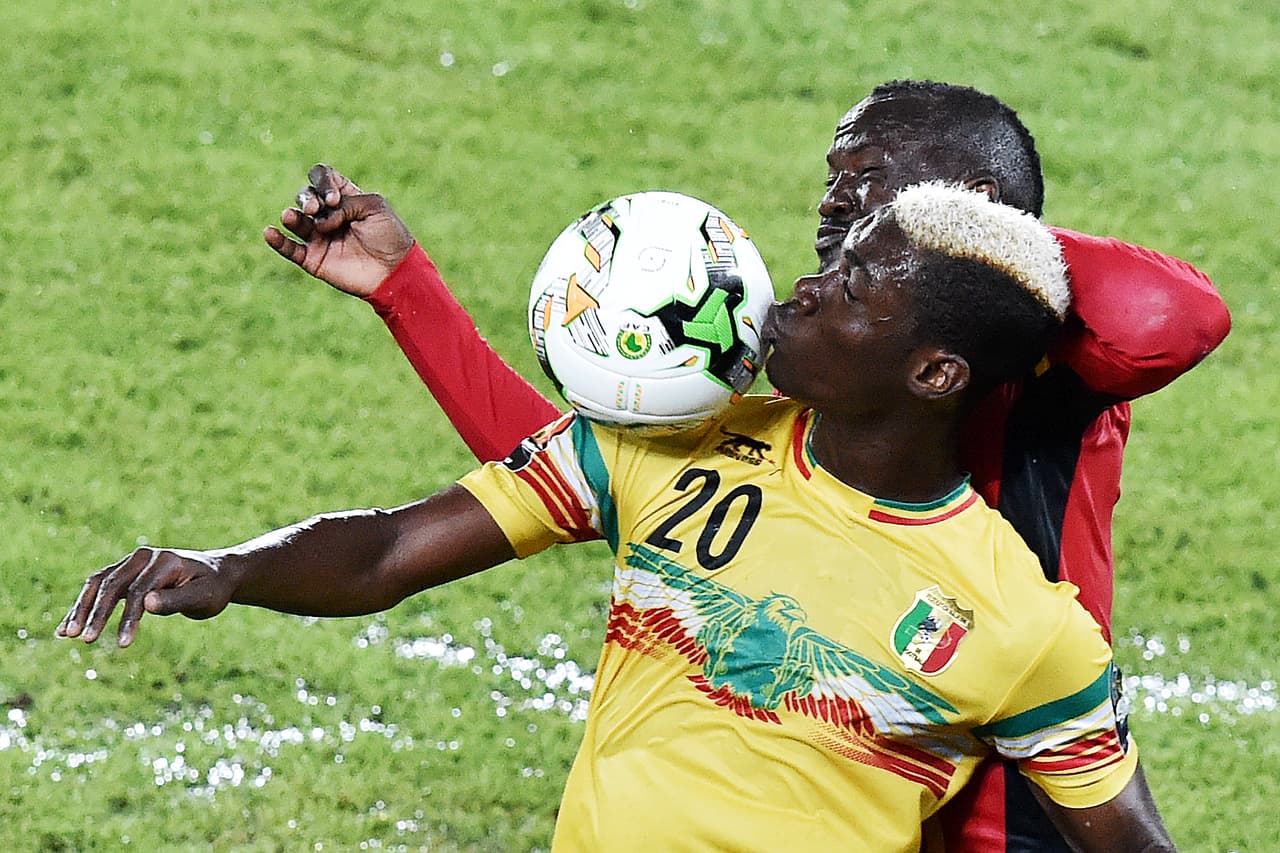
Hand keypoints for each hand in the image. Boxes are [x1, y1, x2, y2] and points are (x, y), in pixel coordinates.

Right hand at [57, 547, 237, 646]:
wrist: (216, 574)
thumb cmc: (212, 589)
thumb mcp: (203, 598)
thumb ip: (176, 600)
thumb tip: (146, 605)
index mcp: (165, 561)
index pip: (140, 590)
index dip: (129, 618)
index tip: (122, 643)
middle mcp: (145, 557)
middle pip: (113, 584)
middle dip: (96, 613)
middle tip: (84, 639)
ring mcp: (132, 562)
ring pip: (99, 584)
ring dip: (82, 608)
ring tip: (67, 635)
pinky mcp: (124, 571)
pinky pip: (99, 587)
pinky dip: (84, 605)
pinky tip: (67, 627)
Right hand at [263, 164, 415, 296]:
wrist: (395, 271)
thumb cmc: (390, 236)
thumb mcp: (374, 207)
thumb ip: (346, 202)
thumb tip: (320, 219)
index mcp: (345, 198)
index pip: (322, 178)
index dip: (323, 182)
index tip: (335, 199)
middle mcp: (329, 215)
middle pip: (306, 196)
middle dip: (308, 199)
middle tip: (319, 210)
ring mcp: (319, 236)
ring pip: (295, 220)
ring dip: (292, 216)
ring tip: (292, 217)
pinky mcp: (314, 259)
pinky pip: (289, 248)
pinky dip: (277, 240)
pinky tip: (269, 232)